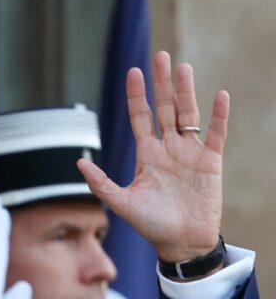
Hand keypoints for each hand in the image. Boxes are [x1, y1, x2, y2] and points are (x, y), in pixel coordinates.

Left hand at [77, 51, 226, 263]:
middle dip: (162, 84)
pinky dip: (217, 116)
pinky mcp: (211, 162)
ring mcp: (190, 153)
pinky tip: (219, 96)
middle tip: (160, 56)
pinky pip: (215, 134)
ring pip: (188, 114)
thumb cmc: (151, 224)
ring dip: (186, 91)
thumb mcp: (121, 202)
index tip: (133, 71)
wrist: (180, 242)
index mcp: (147, 155)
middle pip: (165, 108)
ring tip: (183, 67)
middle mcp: (168, 148)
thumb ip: (101, 182)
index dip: (137, 95)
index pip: (140, 117)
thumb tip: (79, 161)